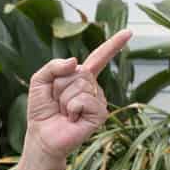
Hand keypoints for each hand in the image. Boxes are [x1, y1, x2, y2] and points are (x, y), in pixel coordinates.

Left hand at [24, 31, 129, 160]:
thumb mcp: (40, 80)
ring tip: (63, 112)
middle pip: (80, 72)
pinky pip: (84, 99)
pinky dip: (71, 107)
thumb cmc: (42, 110)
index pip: (98, 57)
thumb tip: (75, 62)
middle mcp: (93, 87)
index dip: (113, 45)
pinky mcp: (100, 114)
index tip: (128, 32)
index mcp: (81, 77)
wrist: (42, 136)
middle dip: (60, 85)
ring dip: (64, 98)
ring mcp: (98, 101)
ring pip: (80, 85)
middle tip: (57, 102)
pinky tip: (71, 118)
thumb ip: (54, 65)